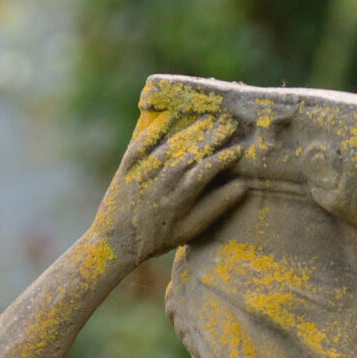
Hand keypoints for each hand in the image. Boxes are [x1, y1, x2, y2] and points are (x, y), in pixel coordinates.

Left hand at [91, 110, 248, 266]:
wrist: (115, 241)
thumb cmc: (157, 238)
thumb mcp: (190, 230)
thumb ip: (215, 207)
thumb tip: (242, 186)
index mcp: (180, 198)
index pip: (207, 170)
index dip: (225, 158)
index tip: (240, 149)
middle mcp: (162, 181)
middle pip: (192, 151)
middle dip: (213, 135)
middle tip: (230, 122)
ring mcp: (143, 171)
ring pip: (172, 143)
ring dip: (192, 129)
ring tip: (209, 118)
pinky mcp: (128, 165)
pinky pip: (144, 141)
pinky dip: (157, 128)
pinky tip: (171, 116)